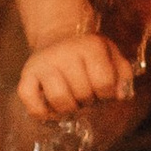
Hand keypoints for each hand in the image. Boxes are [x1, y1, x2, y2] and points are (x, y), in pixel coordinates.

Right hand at [16, 32, 135, 120]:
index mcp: (90, 46)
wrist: (58, 37)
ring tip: (71, 101)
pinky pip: (33, 105)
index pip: (104, 84)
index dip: (107, 94)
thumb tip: (121, 95)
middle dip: (88, 101)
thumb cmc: (89, 53)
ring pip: (59, 99)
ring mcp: (43, 64)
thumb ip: (123, 74)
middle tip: (86, 94)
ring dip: (68, 108)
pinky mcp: (26, 76)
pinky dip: (43, 114)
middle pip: (82, 93)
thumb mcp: (112, 55)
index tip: (102, 91)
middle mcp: (64, 52)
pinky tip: (52, 109)